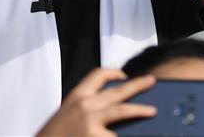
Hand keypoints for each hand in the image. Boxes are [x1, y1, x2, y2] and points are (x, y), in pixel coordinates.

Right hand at [37, 68, 156, 136]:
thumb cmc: (51, 136)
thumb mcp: (65, 115)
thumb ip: (83, 108)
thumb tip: (103, 109)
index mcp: (76, 96)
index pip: (97, 75)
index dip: (113, 72)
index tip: (124, 75)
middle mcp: (85, 104)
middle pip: (118, 90)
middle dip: (137, 84)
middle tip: (151, 80)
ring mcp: (91, 120)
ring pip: (122, 110)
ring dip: (140, 109)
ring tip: (152, 110)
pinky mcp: (95, 136)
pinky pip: (117, 135)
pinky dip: (126, 134)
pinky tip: (136, 135)